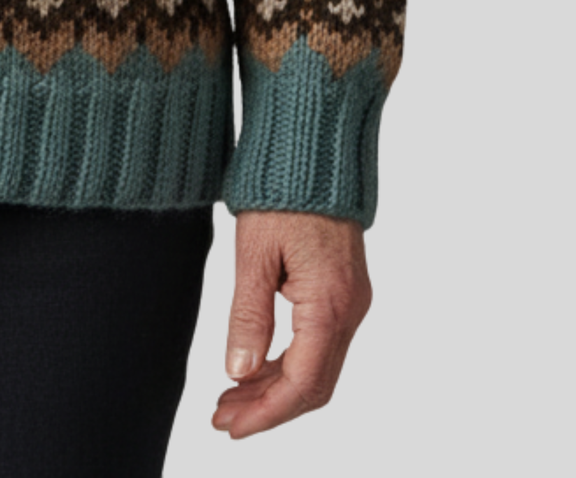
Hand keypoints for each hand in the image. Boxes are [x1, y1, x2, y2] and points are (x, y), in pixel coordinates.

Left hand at [211, 209, 371, 436]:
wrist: (315, 148)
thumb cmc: (281, 192)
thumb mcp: (254, 252)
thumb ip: (249, 315)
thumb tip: (238, 372)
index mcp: (329, 304)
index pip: (302, 383)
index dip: (265, 413)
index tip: (230, 427)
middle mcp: (350, 310)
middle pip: (314, 385)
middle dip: (269, 409)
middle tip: (222, 420)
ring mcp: (352, 302)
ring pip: (319, 367)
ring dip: (277, 389)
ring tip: (230, 400)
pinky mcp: (344, 291)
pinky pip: (321, 344)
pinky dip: (289, 363)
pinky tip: (257, 367)